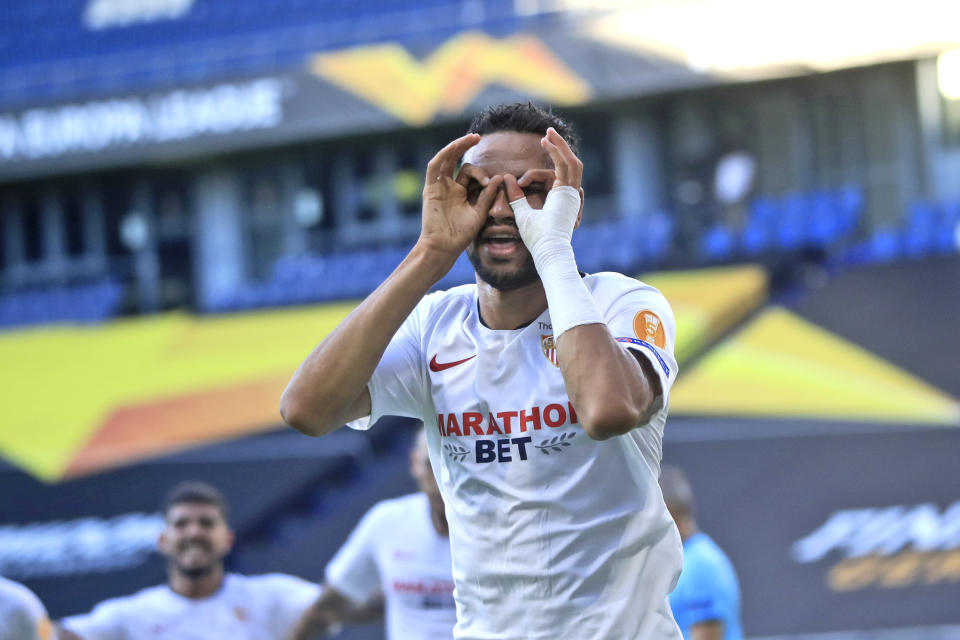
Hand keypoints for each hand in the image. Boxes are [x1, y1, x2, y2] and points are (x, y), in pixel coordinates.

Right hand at [419, 134, 503, 258]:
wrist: (445, 246)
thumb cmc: (462, 234)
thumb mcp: (480, 212)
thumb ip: (488, 195)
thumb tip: (499, 177)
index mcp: (461, 192)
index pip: (470, 173)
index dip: (482, 174)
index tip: (490, 182)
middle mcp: (449, 186)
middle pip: (456, 160)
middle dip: (466, 146)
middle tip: (478, 137)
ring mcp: (439, 186)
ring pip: (446, 159)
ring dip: (456, 146)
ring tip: (470, 138)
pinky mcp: (430, 188)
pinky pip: (435, 167)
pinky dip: (444, 154)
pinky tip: (455, 146)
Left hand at [505, 128, 583, 265]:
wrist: (548, 249)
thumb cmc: (537, 238)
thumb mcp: (522, 213)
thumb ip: (516, 196)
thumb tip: (507, 179)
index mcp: (562, 200)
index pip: (554, 177)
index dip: (536, 174)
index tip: (519, 180)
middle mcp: (570, 195)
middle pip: (569, 164)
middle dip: (559, 147)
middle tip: (547, 133)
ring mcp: (573, 193)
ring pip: (571, 162)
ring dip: (559, 146)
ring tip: (547, 133)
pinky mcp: (570, 192)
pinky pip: (566, 166)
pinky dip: (557, 153)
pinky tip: (547, 142)